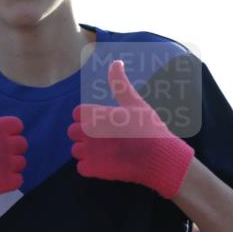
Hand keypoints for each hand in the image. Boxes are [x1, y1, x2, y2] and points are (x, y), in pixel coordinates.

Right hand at [0, 77, 27, 222]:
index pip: (17, 125)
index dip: (7, 132)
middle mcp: (2, 144)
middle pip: (22, 144)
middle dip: (10, 149)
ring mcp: (5, 164)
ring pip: (21, 162)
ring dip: (10, 166)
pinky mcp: (6, 183)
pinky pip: (19, 179)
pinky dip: (9, 181)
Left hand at [69, 60, 193, 198]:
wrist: (159, 158)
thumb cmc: (149, 128)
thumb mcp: (134, 102)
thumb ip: (120, 83)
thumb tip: (115, 62)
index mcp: (97, 114)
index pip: (77, 113)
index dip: (87, 117)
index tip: (102, 122)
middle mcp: (89, 132)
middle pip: (73, 132)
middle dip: (84, 134)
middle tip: (105, 138)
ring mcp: (90, 152)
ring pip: (76, 151)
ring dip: (86, 152)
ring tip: (106, 153)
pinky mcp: (94, 170)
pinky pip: (81, 168)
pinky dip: (90, 167)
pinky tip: (105, 164)